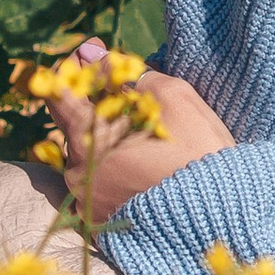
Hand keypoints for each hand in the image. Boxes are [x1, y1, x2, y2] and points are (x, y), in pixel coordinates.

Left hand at [41, 46, 233, 225]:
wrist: (219, 216)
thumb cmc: (197, 151)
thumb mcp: (170, 96)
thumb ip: (123, 72)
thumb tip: (93, 54)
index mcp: (87, 135)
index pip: (55, 89)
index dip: (73, 66)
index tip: (96, 55)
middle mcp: (77, 170)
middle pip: (72, 122)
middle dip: (96, 103)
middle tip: (129, 94)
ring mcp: (85, 199)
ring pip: (86, 154)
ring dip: (106, 138)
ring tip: (144, 136)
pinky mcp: (99, 221)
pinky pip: (97, 184)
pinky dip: (112, 169)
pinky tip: (143, 166)